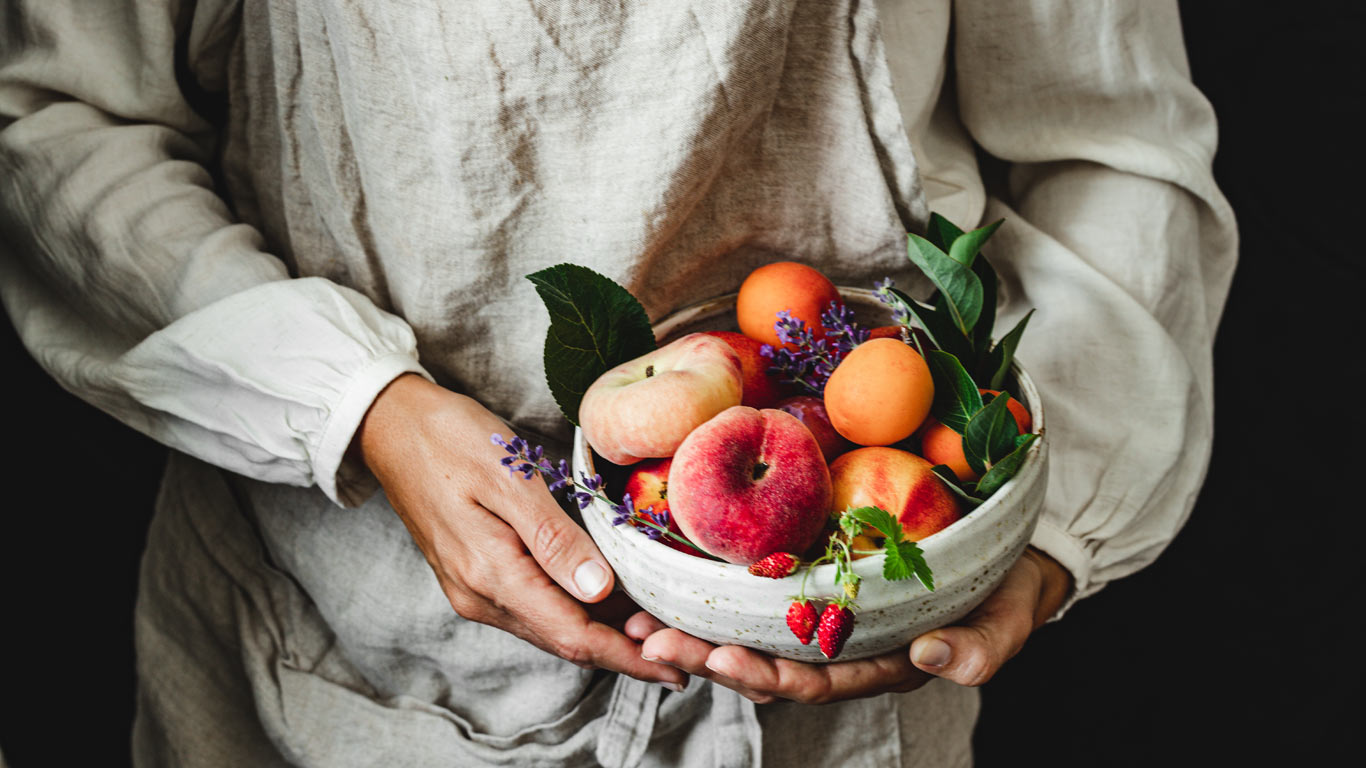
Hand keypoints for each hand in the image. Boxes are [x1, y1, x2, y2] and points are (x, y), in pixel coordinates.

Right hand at [355, 373, 687, 689]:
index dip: (628, 656)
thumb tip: (598, 590)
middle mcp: (480, 596)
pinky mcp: (474, 576)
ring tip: (655, 624)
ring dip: (602, 632)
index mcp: (490, 575)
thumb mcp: (507, 476)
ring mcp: (474, 590)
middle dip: (624, 650)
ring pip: (551, 627)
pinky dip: (575, 610)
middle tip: (681, 644)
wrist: (390, 426)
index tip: (674, 667)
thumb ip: (553, 537)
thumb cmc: (449, 438)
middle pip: (565, 640)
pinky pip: (535, 607)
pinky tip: (608, 597)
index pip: (573, 635)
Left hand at [626, 546, 1070, 702]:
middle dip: (707, 656)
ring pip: (752, 631)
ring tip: (643, 620)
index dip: (764, 675)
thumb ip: (981, 648)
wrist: (1013, 557)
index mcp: (878, 664)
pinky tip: (674, 578)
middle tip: (653, 641)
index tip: (720, 660)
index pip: (812, 680)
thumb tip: (934, 657)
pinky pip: (759, 591)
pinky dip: (716, 590)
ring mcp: (824, 613)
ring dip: (698, 630)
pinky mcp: (814, 575)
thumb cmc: (1009, 593)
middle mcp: (841, 646)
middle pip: (764, 661)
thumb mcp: (1008, 622)